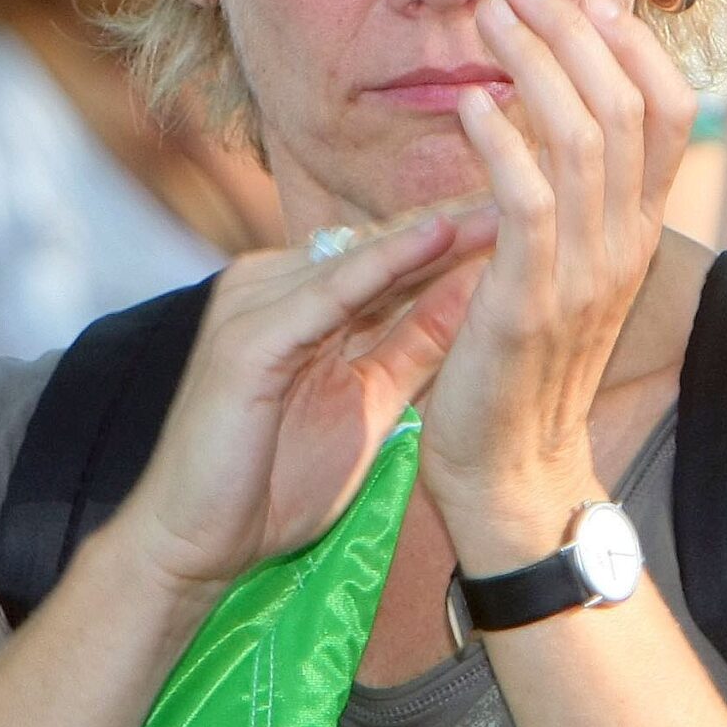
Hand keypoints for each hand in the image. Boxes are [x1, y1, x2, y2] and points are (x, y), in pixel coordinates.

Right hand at [113, 207, 497, 598]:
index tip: (530, 213)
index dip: (456, 238)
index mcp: (291, 300)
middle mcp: (266, 285)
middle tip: (535, 180)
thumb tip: (474, 294)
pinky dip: (387, 265)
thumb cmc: (271, 486)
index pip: (384, 256)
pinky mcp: (247, 336)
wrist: (191, 546)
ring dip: (436, 231)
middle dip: (456, 221)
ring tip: (506, 201)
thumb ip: (412, 346)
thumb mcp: (368, 405)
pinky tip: (439, 238)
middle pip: (376, 245)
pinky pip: (329, 292)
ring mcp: (251, 304)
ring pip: (359, 258)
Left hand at [417, 0, 695, 568]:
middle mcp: (624, 244)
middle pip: (626, 107)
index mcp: (636, 232)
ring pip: (583, 138)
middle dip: (573, 33)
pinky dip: (503, 143)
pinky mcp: (530, 301)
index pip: (667, 114)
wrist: (510, 469)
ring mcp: (583, 272)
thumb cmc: (518, 364)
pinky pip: (527, 201)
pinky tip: (471, 103)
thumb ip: (566, 204)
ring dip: (534, 65)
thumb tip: (550, 125)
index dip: (632, 48)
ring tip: (491, 17)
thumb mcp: (559, 270)